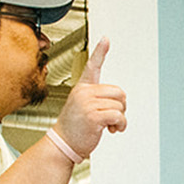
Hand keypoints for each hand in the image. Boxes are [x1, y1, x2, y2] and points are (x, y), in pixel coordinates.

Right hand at [52, 38, 126, 156]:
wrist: (63, 144)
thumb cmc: (75, 128)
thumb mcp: (83, 107)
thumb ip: (98, 99)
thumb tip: (120, 101)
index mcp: (82, 88)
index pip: (92, 66)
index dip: (100, 52)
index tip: (106, 39)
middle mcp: (84, 92)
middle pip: (119, 92)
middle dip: (121, 107)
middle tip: (111, 117)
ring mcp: (87, 103)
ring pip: (120, 105)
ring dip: (120, 119)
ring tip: (109, 126)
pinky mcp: (93, 116)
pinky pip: (119, 116)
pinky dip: (120, 125)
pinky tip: (112, 130)